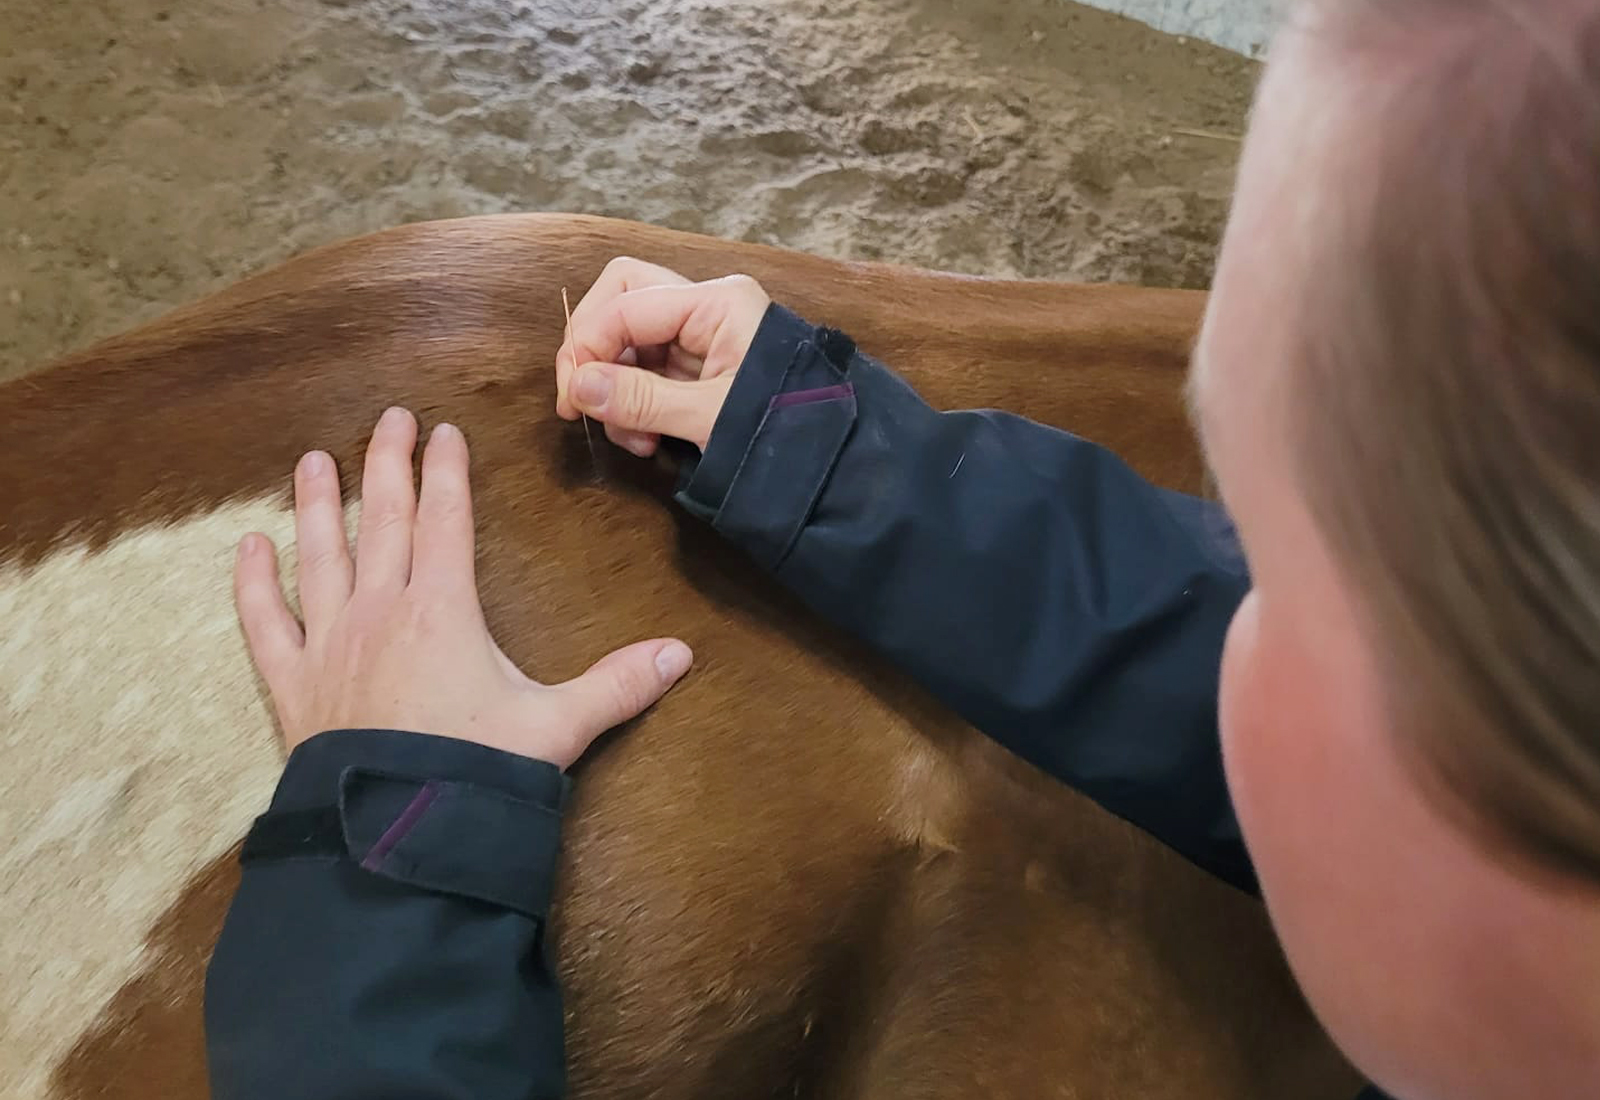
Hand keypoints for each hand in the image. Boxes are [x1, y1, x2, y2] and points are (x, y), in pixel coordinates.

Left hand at [233, 406, 693, 767]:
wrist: (398, 839)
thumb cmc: (477, 775)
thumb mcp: (559, 728)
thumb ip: (617, 686)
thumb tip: (682, 654)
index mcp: (443, 609)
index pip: (446, 520)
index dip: (447, 471)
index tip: (445, 430)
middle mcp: (381, 612)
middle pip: (385, 521)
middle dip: (389, 465)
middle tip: (387, 418)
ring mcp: (330, 645)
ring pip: (322, 556)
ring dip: (319, 505)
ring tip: (314, 460)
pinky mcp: (294, 685)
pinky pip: (266, 622)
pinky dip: (254, 583)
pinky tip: (249, 547)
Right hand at [555, 257, 771, 456]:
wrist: (837, 464)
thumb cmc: (785, 432)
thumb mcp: (712, 419)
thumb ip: (643, 400)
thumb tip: (579, 387)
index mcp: (717, 302)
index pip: (625, 304)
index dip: (587, 348)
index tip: (573, 400)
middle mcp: (708, 306)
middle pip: (622, 300)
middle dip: (594, 350)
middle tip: (580, 403)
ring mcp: (704, 335)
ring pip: (630, 339)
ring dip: (615, 386)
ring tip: (633, 439)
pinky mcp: (701, 366)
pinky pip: (648, 370)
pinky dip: (634, 402)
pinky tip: (646, 439)